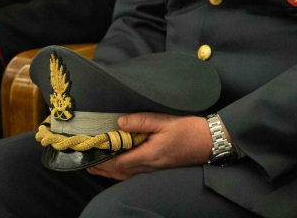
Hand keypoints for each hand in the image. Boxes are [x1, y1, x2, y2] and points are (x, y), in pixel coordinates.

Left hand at [86, 114, 215, 179]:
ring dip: (109, 171)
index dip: (101, 158)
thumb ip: (142, 121)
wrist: (211, 142)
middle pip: (118, 171)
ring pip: (125, 175)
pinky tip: (118, 168)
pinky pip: (134, 174)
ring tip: (96, 166)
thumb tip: (120, 122)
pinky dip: (121, 172)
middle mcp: (149, 166)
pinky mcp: (159, 168)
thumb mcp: (167, 121)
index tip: (88, 152)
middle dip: (101, 167)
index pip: (118, 161)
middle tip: (85, 161)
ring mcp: (154, 170)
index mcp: (149, 155)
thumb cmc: (191, 131)